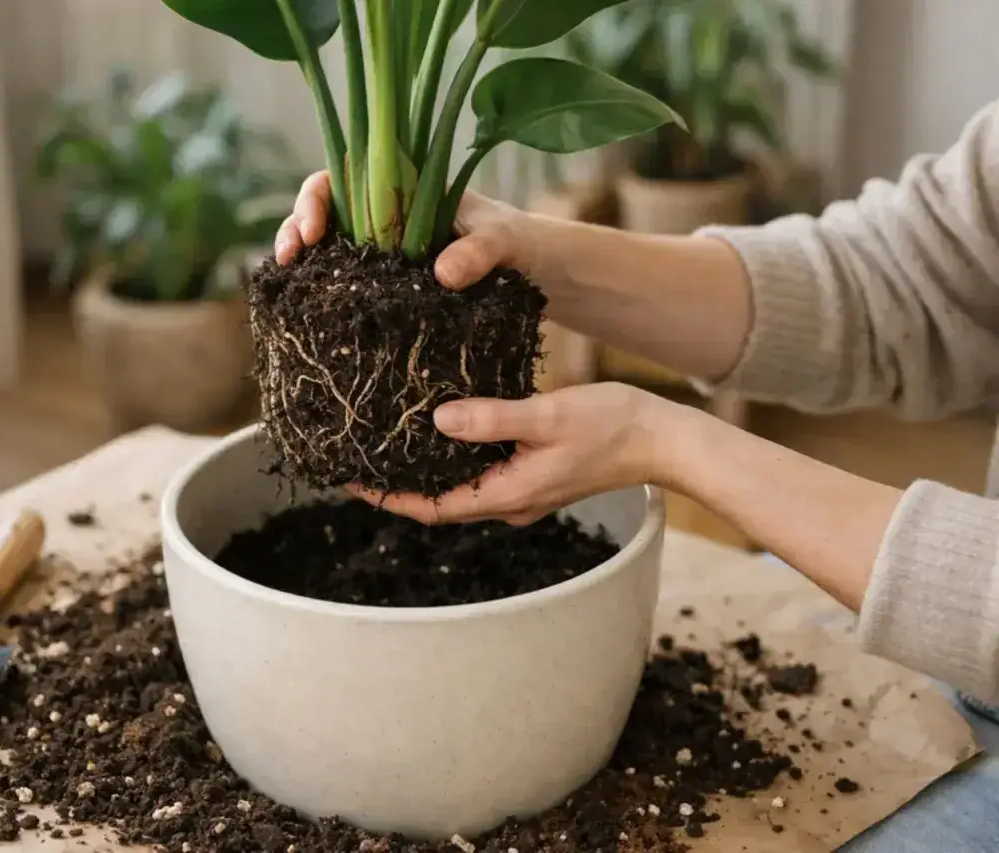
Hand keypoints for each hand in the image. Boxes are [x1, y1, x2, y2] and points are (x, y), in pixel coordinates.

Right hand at [274, 170, 535, 289]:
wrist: (546, 277)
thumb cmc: (526, 244)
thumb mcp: (506, 242)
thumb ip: (479, 251)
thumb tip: (442, 273)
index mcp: (408, 188)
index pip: (344, 176)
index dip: (317, 197)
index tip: (312, 230)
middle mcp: (390, 217)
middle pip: (324, 212)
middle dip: (296, 228)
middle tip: (291, 258)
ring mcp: (388, 253)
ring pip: (329, 250)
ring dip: (303, 265)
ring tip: (291, 284)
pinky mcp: (393, 288)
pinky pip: (348, 285)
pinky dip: (326, 295)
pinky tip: (314, 312)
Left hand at [351, 383, 667, 525]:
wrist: (663, 440)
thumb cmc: (612, 426)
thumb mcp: (547, 415)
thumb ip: (493, 418)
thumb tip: (437, 420)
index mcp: (508, 494)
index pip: (432, 507)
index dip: (388, 498)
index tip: (350, 482)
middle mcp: (511, 503)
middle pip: (440, 502)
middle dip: (398, 486)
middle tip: (359, 459)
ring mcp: (524, 493)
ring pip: (460, 488)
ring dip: (424, 473)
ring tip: (388, 446)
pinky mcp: (535, 477)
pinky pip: (482, 474)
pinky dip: (454, 460)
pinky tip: (442, 432)